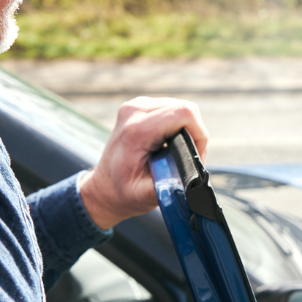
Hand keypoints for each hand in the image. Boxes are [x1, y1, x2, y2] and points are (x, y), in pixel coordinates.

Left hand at [78, 97, 207, 230]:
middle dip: (195, 134)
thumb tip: (193, 178)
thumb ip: (170, 185)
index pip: (183, 114)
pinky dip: (177, 125)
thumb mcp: (146, 195)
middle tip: (189, 157)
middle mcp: (135, 111)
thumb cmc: (122, 192)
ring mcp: (136, 105)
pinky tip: (170, 143)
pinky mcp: (140, 106)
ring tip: (180, 152)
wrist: (103, 187)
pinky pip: (171, 108)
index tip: (195, 156)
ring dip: (187, 130)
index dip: (199, 135)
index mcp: (137, 130)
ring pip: (180, 107)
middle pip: (185, 108)